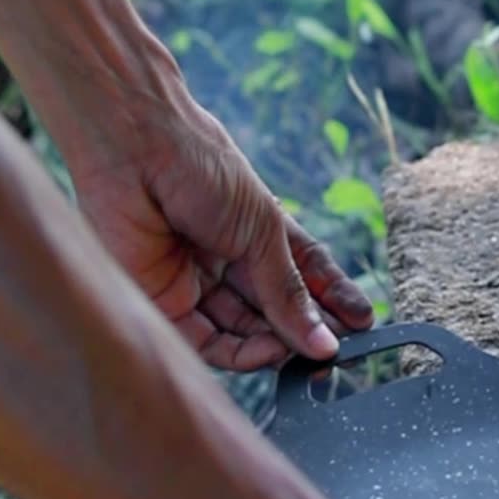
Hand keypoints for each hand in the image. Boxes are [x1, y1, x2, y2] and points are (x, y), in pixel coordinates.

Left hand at [69, 98, 372, 370]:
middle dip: (306, 331)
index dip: (331, 301)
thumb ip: (289, 291)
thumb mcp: (263, 230)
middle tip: (336, 349)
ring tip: (308, 352)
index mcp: (256, 233)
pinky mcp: (163, 302)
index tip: (361, 323)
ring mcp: (195, 283)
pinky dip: (242, 353)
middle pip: (273, 310)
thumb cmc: (203, 167)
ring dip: (278, 346)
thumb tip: (324, 339)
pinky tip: (270, 351)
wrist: (136, 146)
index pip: (302, 277)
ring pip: (243, 332)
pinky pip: (207, 342)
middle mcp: (227, 261)